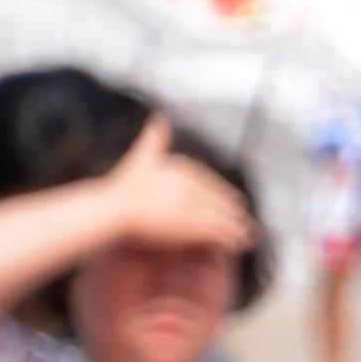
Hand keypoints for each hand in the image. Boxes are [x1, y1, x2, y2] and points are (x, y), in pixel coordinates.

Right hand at [104, 116, 255, 257]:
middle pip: (218, 199)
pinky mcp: (190, 224)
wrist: (113, 209)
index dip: (223, 191)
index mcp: (181, 169)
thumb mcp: (140, 157)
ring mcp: (191, 205)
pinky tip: (237, 244)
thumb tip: (159, 116)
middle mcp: (190, 185)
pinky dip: (229, 238)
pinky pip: (216, 231)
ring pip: (221, 216)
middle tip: (245, 218)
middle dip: (233, 210)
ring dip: (236, 227)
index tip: (235, 199)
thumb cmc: (121, 186)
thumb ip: (153, 139)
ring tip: (247, 236)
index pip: (209, 181)